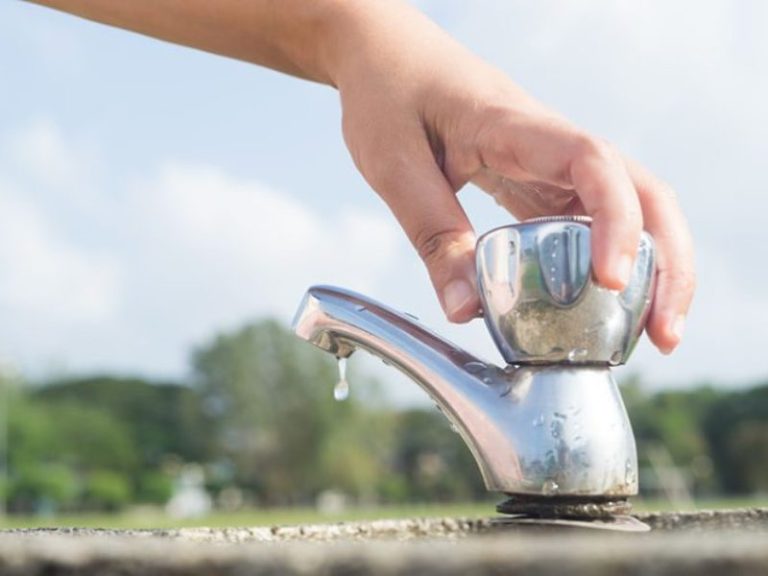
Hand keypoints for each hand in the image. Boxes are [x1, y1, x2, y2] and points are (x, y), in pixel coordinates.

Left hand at [330, 2, 694, 353]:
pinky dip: (611, 259)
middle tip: (663, 333)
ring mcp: (552, 161)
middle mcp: (551, 143)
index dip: (617, 222)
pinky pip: (591, 218)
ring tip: (652, 333)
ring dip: (652, 266)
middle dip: (667, 261)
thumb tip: (466, 312)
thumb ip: (433, 233)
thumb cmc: (388, 94)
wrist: (389, 55)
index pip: (593, 164)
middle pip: (642, 191)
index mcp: (515, 127)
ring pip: (629, 207)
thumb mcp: (395, 165)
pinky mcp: (541, 179)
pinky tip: (605, 301)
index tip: (612, 282)